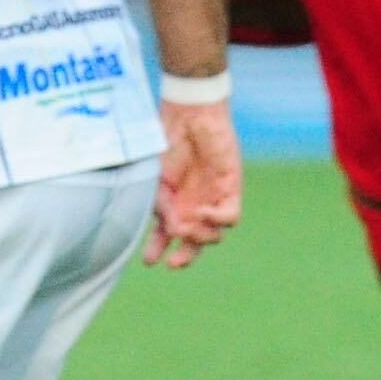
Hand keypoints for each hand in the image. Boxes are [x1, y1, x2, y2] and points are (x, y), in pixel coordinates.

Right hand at [145, 98, 241, 265]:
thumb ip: (161, 203)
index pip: (168, 234)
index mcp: (173, 203)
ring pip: (213, 235)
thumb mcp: (155, 176)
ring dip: (199, 238)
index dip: (159, 249)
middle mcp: (193, 205)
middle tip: (173, 264)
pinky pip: (229, 217)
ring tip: (184, 228)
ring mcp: (212, 199)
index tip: (149, 260)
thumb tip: (171, 228)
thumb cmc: (166, 141)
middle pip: (194, 242)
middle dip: (185, 256)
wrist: (188, 115)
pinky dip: (216, 220)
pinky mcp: (230, 191)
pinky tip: (202, 212)